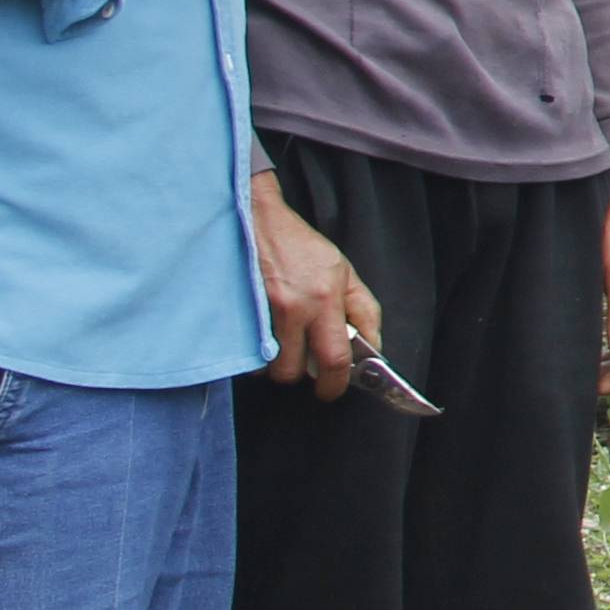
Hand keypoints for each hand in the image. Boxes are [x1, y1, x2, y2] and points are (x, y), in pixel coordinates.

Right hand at [254, 174, 375, 396]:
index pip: (335, 358)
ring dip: (276, 365)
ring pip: (268, 365)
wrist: (258, 219)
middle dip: (302, 378)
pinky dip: (255, 353)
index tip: (333, 390)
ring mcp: (261, 310)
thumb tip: (373, 348)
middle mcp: (293, 307)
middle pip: (295, 371)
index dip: (335, 384)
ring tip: (283, 345)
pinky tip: (262, 336)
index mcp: (325, 297)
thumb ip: (363, 310)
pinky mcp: (237, 312)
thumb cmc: (302, 246)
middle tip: (306, 367)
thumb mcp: (343, 271)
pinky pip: (246, 351)